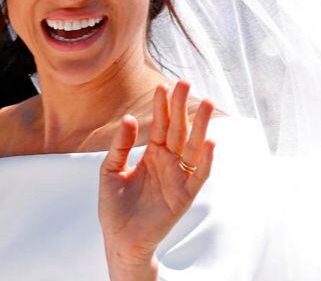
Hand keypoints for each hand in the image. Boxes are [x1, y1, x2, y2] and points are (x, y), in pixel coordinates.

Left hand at [98, 80, 214, 274]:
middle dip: (182, 107)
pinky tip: (210, 141)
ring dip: (200, 126)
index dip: (162, 106)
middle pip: (178, 130)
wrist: (119, 238)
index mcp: (151, 155)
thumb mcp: (110, 170)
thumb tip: (130, 118)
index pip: (160, 125)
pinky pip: (198, 176)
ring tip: (207, 104)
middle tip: (185, 82)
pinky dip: (205, 160)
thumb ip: (120, 145)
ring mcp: (178, 178)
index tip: (163, 86)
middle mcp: (168, 163)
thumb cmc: (114, 206)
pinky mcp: (184, 196)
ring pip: (192, 147)